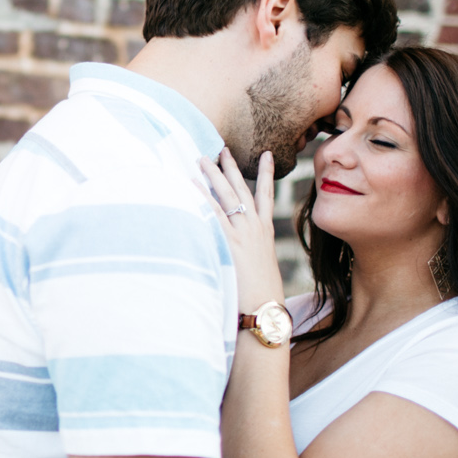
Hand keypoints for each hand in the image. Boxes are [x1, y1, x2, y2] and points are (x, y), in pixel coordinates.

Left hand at [197, 148, 284, 311]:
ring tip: (202, 158)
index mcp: (265, 232)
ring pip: (226, 195)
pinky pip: (212, 213)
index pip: (266, 195)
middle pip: (242, 189)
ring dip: (213, 175)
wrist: (264, 308)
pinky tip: (190, 184)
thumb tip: (245, 257)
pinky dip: (201, 197)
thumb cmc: (263, 295)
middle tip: (222, 149)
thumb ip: (252, 256)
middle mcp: (255, 228)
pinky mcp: (229, 242)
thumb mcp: (261, 269)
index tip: (267, 154)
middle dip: (231, 167)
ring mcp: (242, 233)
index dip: (266, 173)